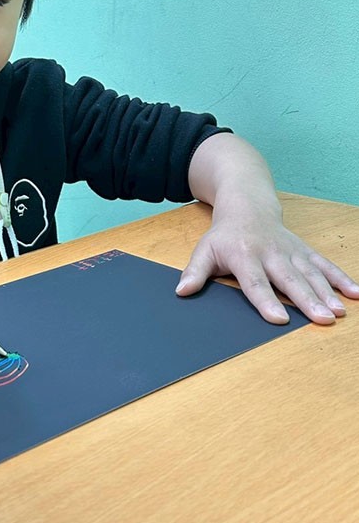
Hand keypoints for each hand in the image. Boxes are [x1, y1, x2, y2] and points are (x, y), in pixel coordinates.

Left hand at [176, 207, 358, 324]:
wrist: (247, 203)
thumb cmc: (225, 234)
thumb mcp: (204, 250)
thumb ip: (195, 272)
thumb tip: (181, 292)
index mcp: (244, 255)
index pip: (256, 283)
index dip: (267, 301)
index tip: (279, 319)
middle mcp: (271, 253)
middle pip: (290, 280)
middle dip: (307, 300)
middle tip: (322, 319)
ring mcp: (291, 251)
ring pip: (311, 273)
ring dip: (328, 293)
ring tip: (339, 312)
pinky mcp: (304, 250)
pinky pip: (324, 265)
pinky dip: (341, 278)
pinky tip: (355, 294)